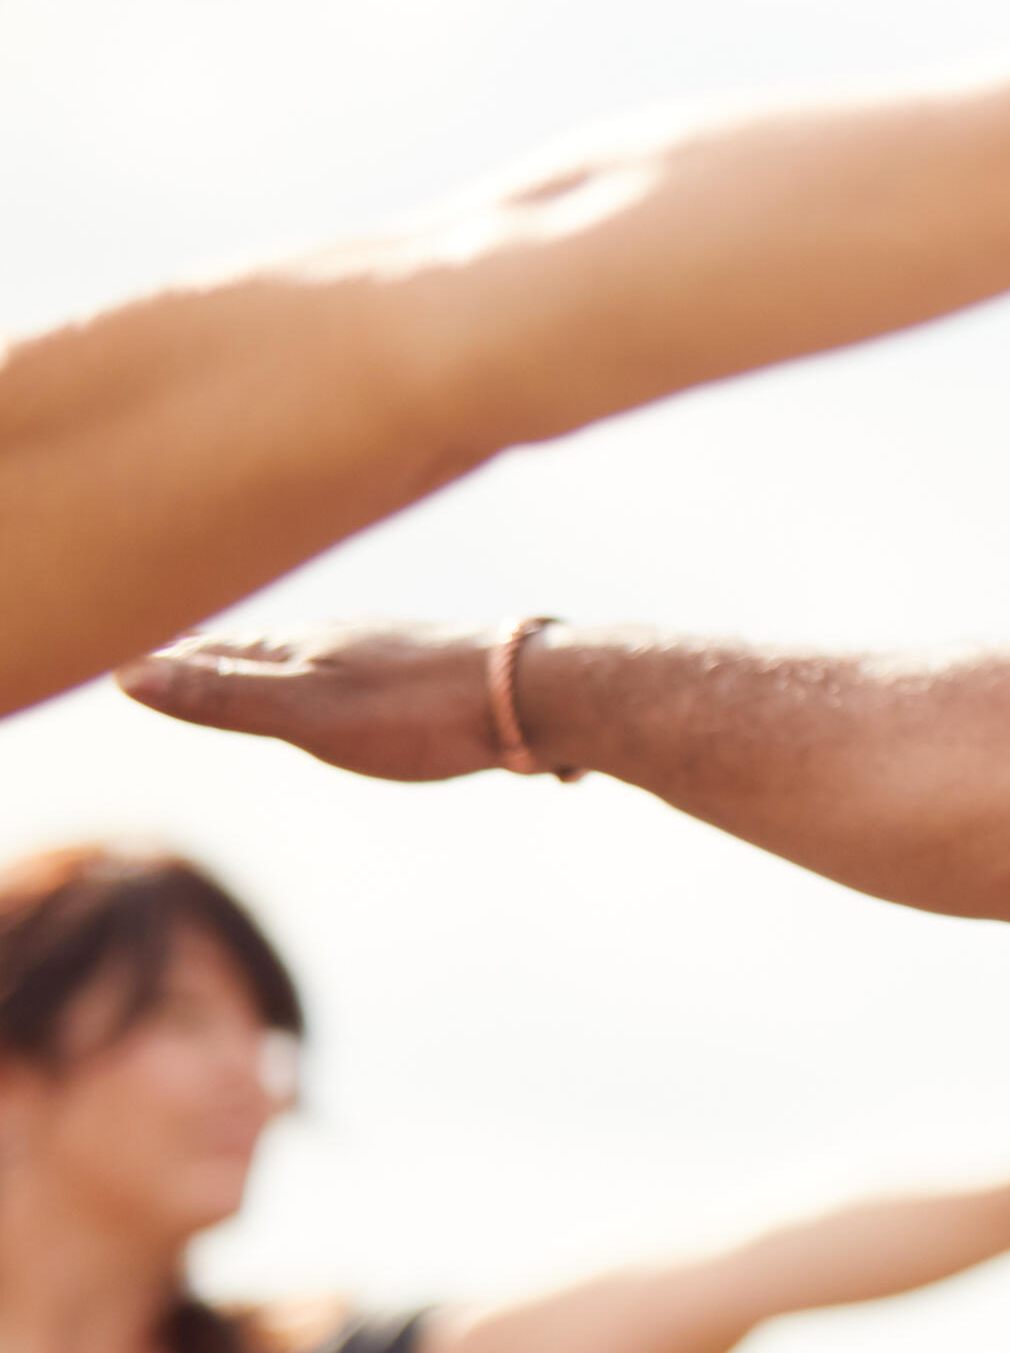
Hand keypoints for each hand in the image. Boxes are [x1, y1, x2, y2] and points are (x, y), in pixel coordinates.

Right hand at [114, 620, 517, 780]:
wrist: (543, 691)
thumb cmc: (424, 709)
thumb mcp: (309, 714)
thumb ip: (224, 696)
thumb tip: (125, 671)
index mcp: (300, 647)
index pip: (213, 650)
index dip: (167, 657)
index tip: (124, 653)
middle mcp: (341, 637)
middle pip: (259, 644)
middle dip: (211, 649)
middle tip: (169, 647)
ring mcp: (389, 649)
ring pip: (314, 651)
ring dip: (273, 658)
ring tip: (250, 661)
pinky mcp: (436, 668)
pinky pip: (364, 668)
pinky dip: (333, 671)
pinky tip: (358, 679)